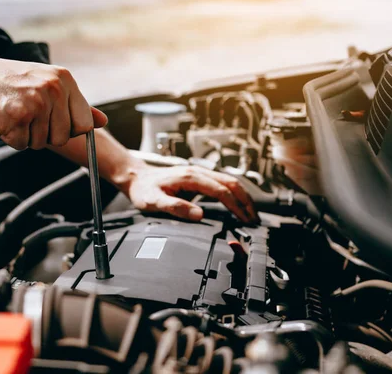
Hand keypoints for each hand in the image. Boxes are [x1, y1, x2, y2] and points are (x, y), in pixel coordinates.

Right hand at [0, 55, 106, 149]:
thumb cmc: (4, 81)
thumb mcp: (45, 85)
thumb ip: (75, 105)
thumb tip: (102, 122)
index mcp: (64, 79)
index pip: (84, 125)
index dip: (67, 130)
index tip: (49, 120)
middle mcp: (53, 88)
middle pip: (63, 138)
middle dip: (44, 134)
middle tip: (25, 114)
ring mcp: (34, 101)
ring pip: (41, 143)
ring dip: (25, 136)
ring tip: (11, 112)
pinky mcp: (14, 115)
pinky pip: (20, 145)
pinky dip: (8, 138)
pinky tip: (0, 117)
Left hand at [120, 164, 257, 222]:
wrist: (136, 178)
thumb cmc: (144, 190)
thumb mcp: (154, 202)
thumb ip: (176, 207)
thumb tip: (199, 215)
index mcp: (191, 178)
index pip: (221, 191)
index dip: (235, 206)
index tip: (244, 220)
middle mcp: (198, 172)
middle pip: (231, 183)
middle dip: (245, 201)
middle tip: (254, 219)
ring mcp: (199, 174)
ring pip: (229, 182)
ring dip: (242, 197)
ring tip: (251, 214)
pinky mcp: (198, 179)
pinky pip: (222, 184)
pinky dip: (234, 194)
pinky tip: (237, 205)